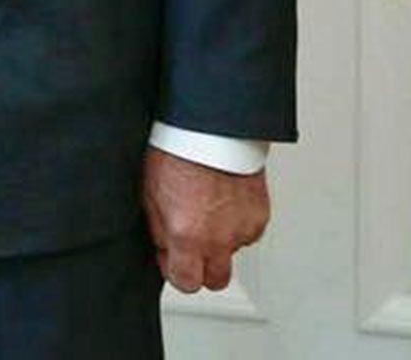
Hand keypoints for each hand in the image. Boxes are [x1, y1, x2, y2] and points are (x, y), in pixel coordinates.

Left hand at [141, 147, 269, 292]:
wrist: (210, 129)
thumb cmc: (178, 152)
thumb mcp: (150, 192)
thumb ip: (159, 229)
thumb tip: (165, 249)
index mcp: (188, 235)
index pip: (186, 282)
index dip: (176, 272)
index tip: (172, 260)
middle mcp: (220, 237)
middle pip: (216, 280)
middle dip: (202, 268)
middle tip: (191, 244)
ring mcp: (243, 228)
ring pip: (232, 252)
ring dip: (220, 241)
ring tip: (207, 210)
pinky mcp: (260, 215)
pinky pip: (247, 232)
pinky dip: (236, 224)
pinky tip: (222, 201)